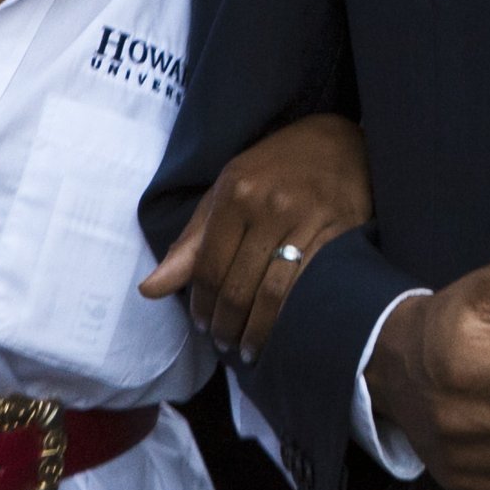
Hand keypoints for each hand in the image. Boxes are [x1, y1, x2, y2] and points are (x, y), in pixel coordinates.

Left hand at [140, 113, 371, 358]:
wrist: (339, 142)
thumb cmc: (275, 169)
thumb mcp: (227, 191)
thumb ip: (192, 243)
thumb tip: (149, 290)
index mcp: (236, 192)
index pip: (208, 267)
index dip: (201, 305)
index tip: (202, 324)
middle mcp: (270, 205)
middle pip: (239, 286)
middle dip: (227, 325)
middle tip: (224, 343)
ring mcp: (308, 219)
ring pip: (274, 294)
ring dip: (257, 330)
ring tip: (248, 347)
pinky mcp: (340, 233)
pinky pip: (310, 286)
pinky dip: (292, 317)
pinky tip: (283, 331)